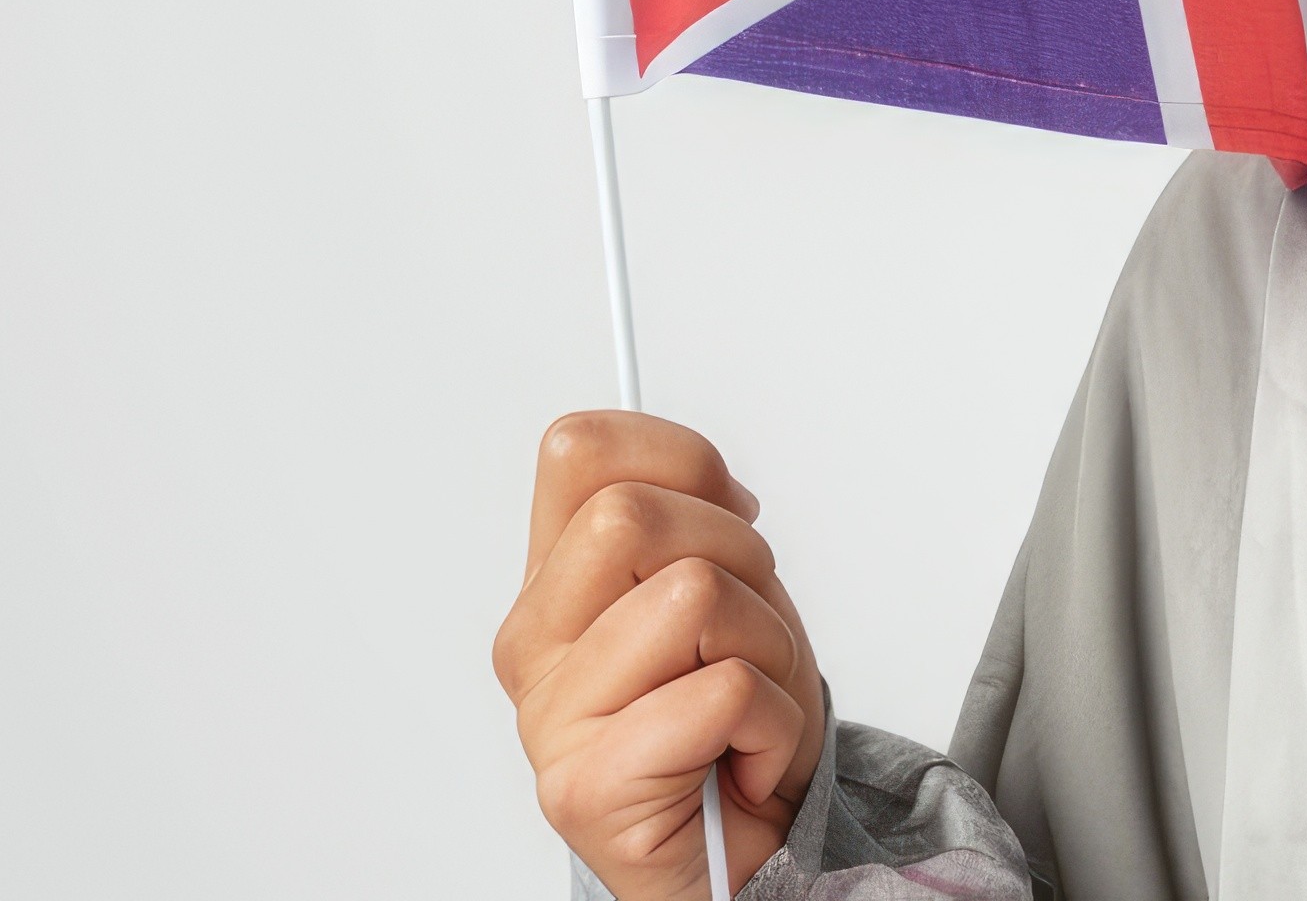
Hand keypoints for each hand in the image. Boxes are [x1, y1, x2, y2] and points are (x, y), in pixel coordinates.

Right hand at [495, 413, 822, 899]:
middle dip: (738, 556)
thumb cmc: (735, 721)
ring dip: (769, 647)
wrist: (742, 855)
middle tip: (746, 632)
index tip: (731, 511)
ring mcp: (550, 720)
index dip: (680, 459)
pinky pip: (725, 691)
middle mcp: (533, 646)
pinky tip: (745, 760)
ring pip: (694, 593)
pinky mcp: (585, 788)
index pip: (579, 451)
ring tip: (748, 705)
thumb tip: (706, 478)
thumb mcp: (731, 593)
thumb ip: (696, 522)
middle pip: (631, 514)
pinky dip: (774, 722)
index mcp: (555, 585)